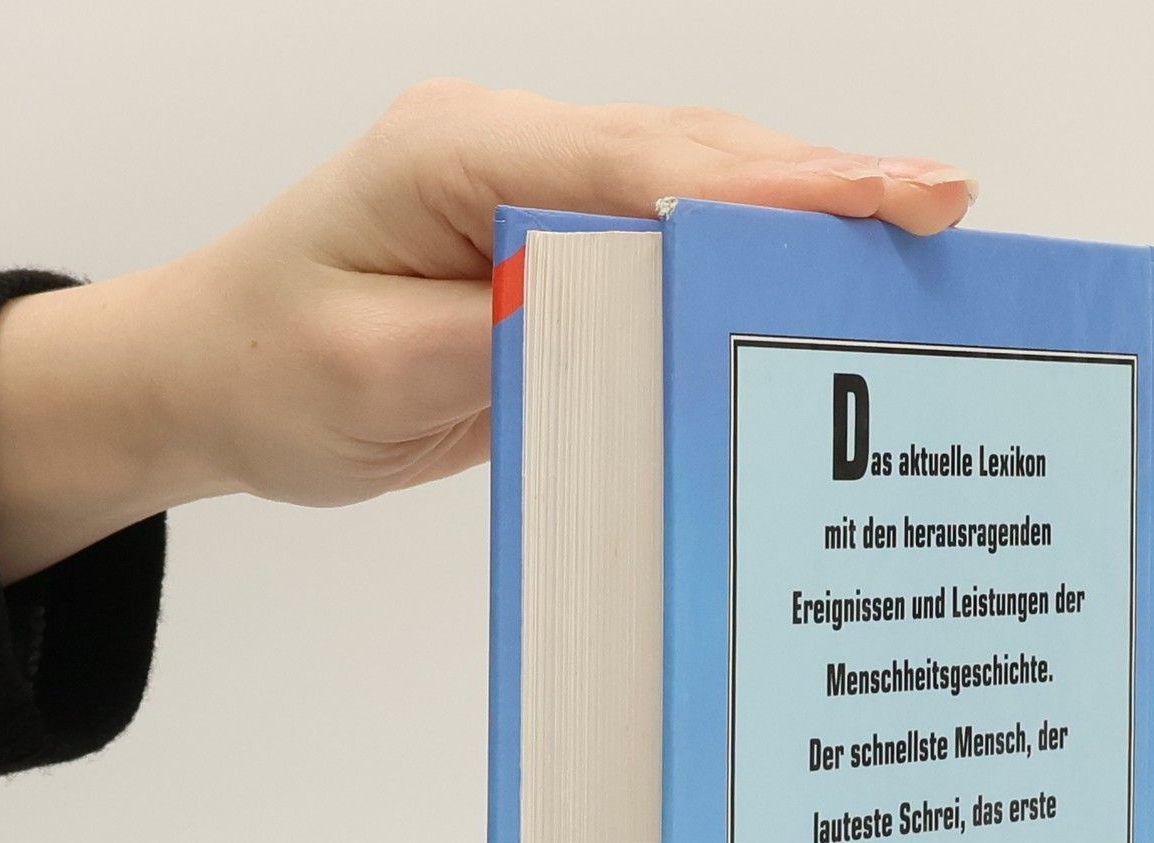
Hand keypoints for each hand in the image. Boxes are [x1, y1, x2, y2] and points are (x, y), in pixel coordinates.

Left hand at [0, 84, 977, 581]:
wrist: (213, 377)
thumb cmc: (272, 367)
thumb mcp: (370, 369)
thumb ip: (499, 333)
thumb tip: (629, 316)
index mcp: (461, 154)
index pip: (642, 162)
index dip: (771, 182)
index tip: (881, 195)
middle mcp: (509, 153)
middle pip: (690, 154)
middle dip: (819, 181)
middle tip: (940, 207)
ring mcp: (534, 196)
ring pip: (690, 186)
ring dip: (798, 209)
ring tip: (914, 232)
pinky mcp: (550, 250)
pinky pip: (665, 244)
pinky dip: (744, 257)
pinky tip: (814, 277)